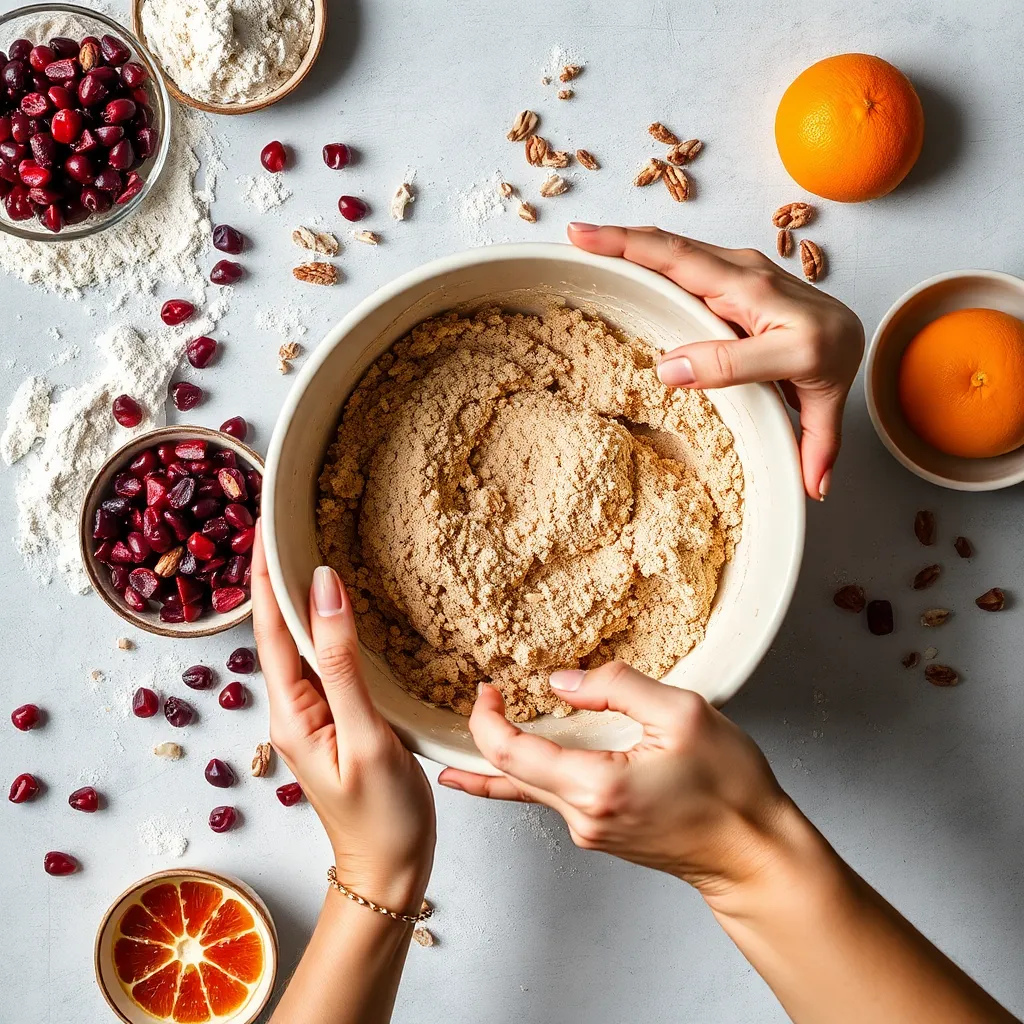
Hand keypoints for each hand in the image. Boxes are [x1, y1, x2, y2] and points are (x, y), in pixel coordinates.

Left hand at [252, 523, 435, 913]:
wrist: (391, 870)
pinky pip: (328, 658)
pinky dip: (330, 622)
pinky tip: (342, 604)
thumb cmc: (382, 816)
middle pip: (280, 626)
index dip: (266, 571)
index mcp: (291, 710)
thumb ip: (342, 664)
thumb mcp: (365, 737)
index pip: (272, 625)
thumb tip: (326, 589)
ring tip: (304, 543)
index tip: (265, 520)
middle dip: (278, 571)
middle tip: (284, 516)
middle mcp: (295, 706)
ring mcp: (316, 711)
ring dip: (302, 592)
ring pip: (304, 639)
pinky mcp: (339, 716)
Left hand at [439, 662, 803, 902]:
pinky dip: (525, 776)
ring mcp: (589, 830)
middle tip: (484, 695)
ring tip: (481, 729)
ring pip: (526, 789)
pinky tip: (503, 772)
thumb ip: (617, 687)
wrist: (754, 854)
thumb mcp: (682, 714)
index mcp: (596, 786)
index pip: (511, 753)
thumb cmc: (730, 789)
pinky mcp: (600, 831)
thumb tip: (562, 682)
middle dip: (485, 734)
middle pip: (508, 775)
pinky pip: (549, 799)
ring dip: (502, 755)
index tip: (487, 690)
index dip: (486, 719)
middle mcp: (583, 816)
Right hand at [567, 223, 864, 499]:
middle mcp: (746, 274)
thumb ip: (754, 386)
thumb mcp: (808, 383)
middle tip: (576, 235)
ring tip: (584, 241)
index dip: (636, 254)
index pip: (686, 266)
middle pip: (673, 249)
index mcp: (762, 295)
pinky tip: (617, 258)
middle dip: (621, 240)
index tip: (588, 245)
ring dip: (627, 243)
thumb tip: (670, 372)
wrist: (851, 340)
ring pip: (672, 250)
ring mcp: (735, 272)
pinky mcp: (727, 277)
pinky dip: (643, 256)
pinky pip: (679, 262)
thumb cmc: (830, 362)